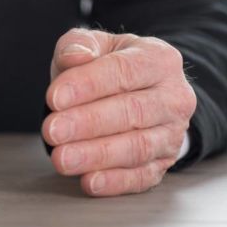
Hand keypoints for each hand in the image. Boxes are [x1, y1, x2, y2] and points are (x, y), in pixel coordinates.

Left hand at [42, 28, 195, 196]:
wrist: (135, 90)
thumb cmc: (107, 66)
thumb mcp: (92, 45)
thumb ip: (79, 44)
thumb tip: (75, 56)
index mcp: (159, 58)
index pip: (122, 71)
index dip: (87, 85)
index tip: (53, 98)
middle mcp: (174, 96)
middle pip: (131, 112)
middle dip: (87, 123)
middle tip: (51, 131)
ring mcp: (172, 132)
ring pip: (137, 147)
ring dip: (96, 155)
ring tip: (61, 157)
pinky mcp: (164, 162)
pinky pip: (142, 176)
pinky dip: (115, 182)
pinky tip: (88, 181)